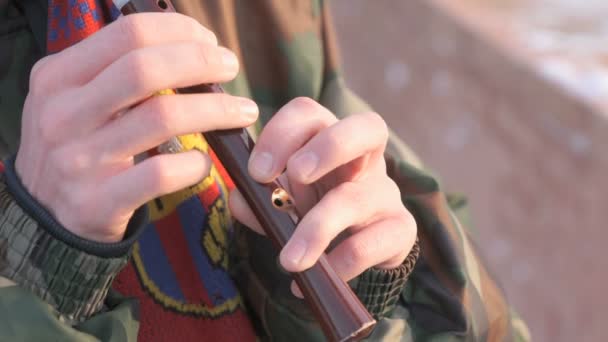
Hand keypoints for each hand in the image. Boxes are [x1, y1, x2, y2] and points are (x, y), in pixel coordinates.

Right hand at [15, 13, 258, 242]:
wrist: (44, 216)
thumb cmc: (77, 146)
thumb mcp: (77, 99)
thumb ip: (119, 72)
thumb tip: (193, 47)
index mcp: (58, 77)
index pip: (128, 34)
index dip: (180, 32)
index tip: (210, 42)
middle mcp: (62, 114)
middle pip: (146, 69)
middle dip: (202, 62)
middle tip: (231, 67)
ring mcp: (78, 160)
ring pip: (162, 117)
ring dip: (216, 110)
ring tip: (242, 111)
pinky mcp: (98, 201)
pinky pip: (161, 173)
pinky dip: (195, 164)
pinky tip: (204, 161)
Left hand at [229, 98, 416, 293]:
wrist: (356, 251)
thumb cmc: (314, 212)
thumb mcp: (284, 202)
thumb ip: (260, 200)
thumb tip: (240, 201)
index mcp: (328, 140)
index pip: (311, 114)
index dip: (283, 134)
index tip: (257, 171)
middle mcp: (365, 159)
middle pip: (366, 128)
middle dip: (329, 147)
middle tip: (295, 174)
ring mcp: (386, 193)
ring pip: (356, 197)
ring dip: (317, 229)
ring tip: (289, 261)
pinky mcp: (400, 229)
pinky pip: (372, 243)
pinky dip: (339, 263)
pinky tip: (313, 280)